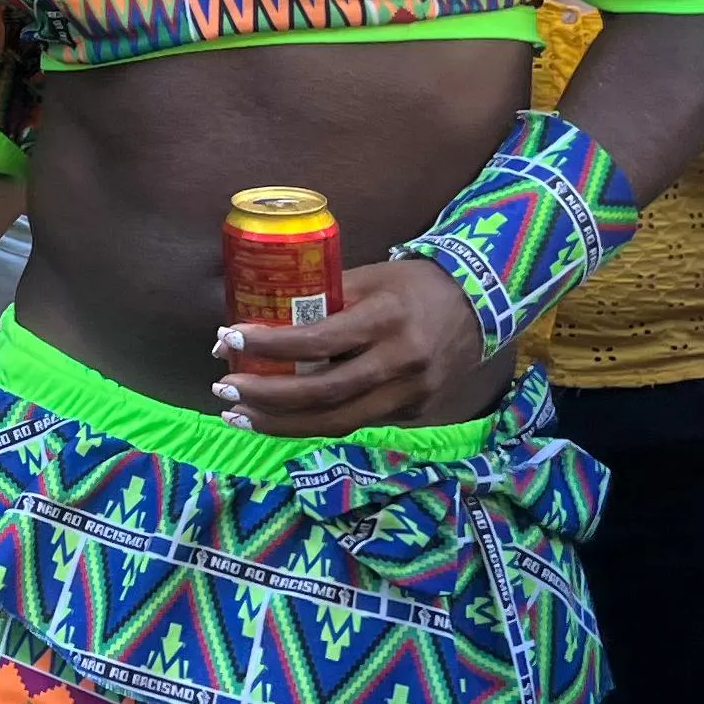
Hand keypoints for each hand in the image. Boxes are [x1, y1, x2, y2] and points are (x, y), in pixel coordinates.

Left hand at [213, 259, 497, 433]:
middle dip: (266, 397)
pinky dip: (313, 423)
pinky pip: (356, 423)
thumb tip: (255, 325)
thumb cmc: (411, 285)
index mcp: (385, 319)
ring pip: (338, 422)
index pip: (318, 340)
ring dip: (281, 425)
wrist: (480, 305)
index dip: (270, 345)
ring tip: (238, 416)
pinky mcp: (415, 413)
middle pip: (324, 394)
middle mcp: (400, 362)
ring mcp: (411, 394)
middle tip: (223, 389)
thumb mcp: (368, 278)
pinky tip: (279, 418)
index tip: (228, 338)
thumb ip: (319, 300)